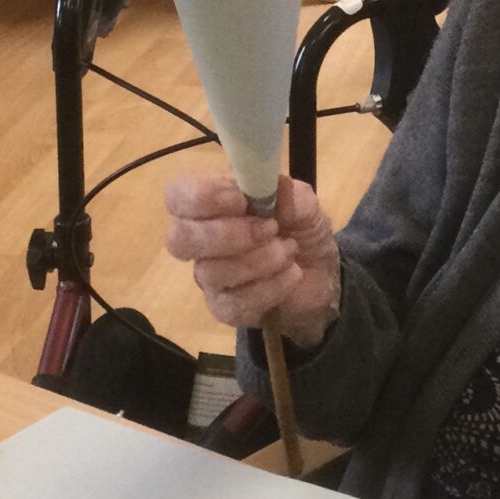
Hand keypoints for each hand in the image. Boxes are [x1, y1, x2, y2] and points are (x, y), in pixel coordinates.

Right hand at [164, 172, 341, 349]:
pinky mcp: (225, 308)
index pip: (178, 196)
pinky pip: (234, 303)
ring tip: (290, 250)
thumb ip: (290, 194)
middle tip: (270, 229)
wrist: (321, 276)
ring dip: (261, 260)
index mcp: (213, 203)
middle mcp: (202, 239)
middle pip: (178, 239)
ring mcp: (210, 276)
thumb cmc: (300, 230)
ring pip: (212, 272)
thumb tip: (272, 190)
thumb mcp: (305, 204)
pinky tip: (292, 274)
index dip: (204, 197)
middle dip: (226, 234)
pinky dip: (271, 286)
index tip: (242, 200)